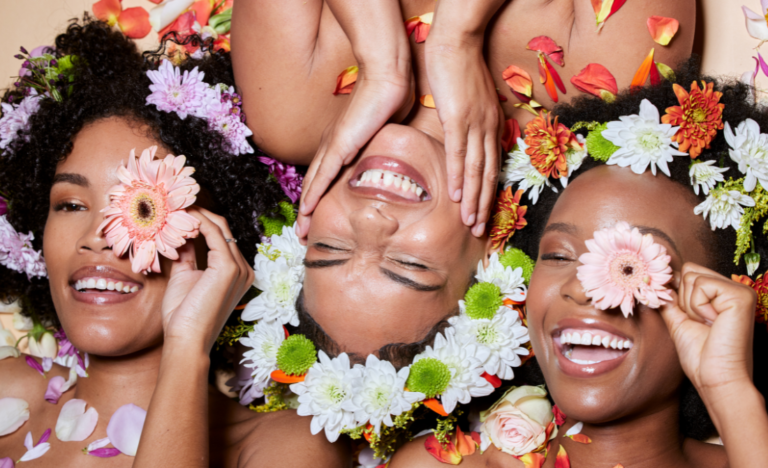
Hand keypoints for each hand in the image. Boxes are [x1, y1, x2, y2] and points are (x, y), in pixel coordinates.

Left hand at [160, 207, 254, 352]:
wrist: (187, 340)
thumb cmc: (184, 316)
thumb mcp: (185, 277)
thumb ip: (187, 255)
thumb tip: (181, 234)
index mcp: (237, 273)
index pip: (222, 237)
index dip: (201, 221)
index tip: (178, 211)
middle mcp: (244, 269)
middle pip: (223, 229)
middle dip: (199, 213)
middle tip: (176, 202)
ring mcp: (239, 268)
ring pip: (219, 227)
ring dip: (195, 214)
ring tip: (174, 205)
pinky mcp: (228, 267)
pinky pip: (213, 234)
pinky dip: (196, 222)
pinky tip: (180, 216)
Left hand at [296, 64, 414, 238]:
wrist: (388, 78)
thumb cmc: (391, 99)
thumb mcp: (386, 132)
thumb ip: (382, 147)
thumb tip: (393, 160)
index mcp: (342, 141)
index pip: (326, 175)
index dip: (320, 197)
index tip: (317, 217)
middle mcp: (332, 144)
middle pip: (314, 183)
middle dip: (307, 210)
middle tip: (303, 233)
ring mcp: (333, 145)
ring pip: (313, 184)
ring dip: (306, 210)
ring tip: (301, 231)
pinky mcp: (340, 145)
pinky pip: (322, 176)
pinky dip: (312, 194)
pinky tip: (305, 210)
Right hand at [424, 35, 503, 236]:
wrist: (457, 43)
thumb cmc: (460, 69)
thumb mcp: (471, 101)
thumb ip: (471, 122)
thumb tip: (466, 139)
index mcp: (493, 125)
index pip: (492, 166)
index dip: (489, 193)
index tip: (485, 214)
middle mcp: (488, 129)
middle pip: (488, 175)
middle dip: (484, 206)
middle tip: (480, 231)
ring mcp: (475, 125)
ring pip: (475, 171)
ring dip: (473, 200)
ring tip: (469, 224)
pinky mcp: (458, 119)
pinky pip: (458, 154)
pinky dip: (457, 177)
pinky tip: (455, 196)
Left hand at [660, 263, 755, 394]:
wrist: (714, 378)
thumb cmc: (700, 355)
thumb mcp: (678, 321)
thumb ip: (669, 299)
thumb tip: (654, 281)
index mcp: (721, 293)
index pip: (688, 272)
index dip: (678, 295)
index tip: (690, 319)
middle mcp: (733, 288)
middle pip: (688, 270)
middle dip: (684, 300)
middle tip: (701, 323)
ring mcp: (739, 290)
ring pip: (692, 276)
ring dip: (691, 306)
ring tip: (708, 324)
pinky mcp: (741, 295)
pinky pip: (701, 284)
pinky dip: (699, 307)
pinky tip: (713, 322)